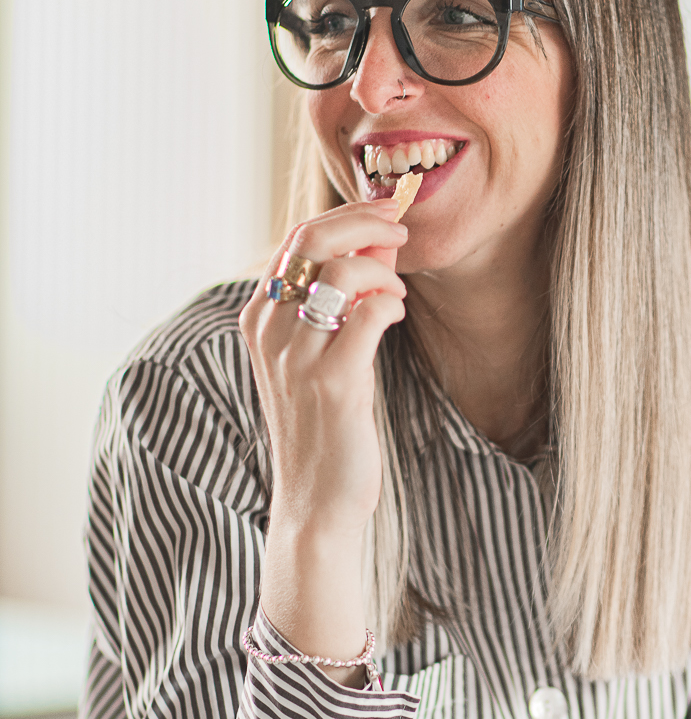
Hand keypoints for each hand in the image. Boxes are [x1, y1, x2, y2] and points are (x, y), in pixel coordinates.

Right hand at [240, 204, 407, 664]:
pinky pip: (370, 313)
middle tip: (402, 228)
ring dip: (384, 269)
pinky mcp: (333, 381)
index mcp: (259, 318)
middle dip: (368, 219)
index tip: (387, 215)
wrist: (316, 504)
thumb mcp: (316, 358)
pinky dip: (392, 303)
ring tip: (399, 294)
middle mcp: (269, 329)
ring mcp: (296, 355)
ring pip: (342, 267)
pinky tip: (398, 316)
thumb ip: (334, 305)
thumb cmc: (324, 430)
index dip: (348, 214)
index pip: (297, 237)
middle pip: (314, 236)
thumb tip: (373, 248)